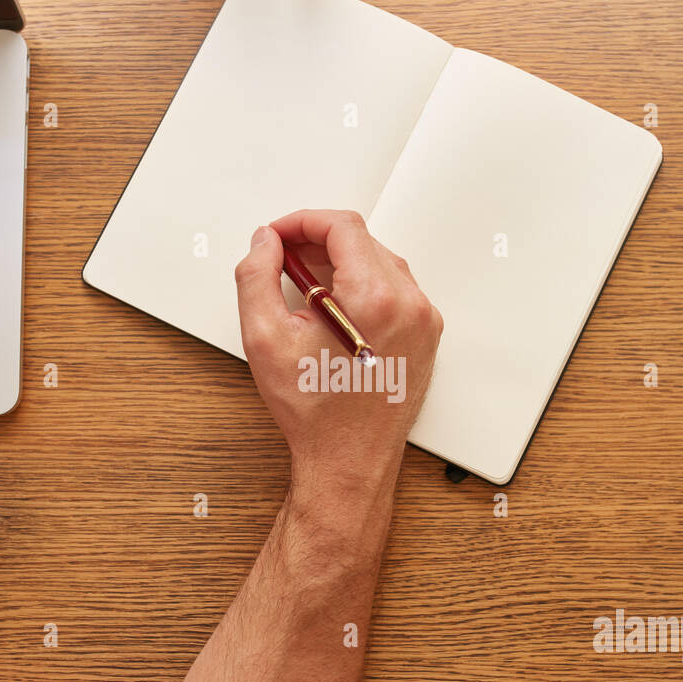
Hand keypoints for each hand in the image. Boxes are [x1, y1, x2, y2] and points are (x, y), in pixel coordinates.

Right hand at [234, 209, 442, 499]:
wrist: (348, 460)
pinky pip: (395, 290)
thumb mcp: (265, 339)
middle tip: (284, 263)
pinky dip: (363, 288)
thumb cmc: (315, 413)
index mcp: (375, 299)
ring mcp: (423, 321)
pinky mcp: (426, 336)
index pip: (342, 226)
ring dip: (341, 265)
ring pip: (380, 263)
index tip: (279, 235)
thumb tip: (265, 243)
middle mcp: (409, 304)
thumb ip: (256, 277)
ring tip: (305, 292)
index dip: (302, 221)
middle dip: (319, 243)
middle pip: (363, 242)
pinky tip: (334, 313)